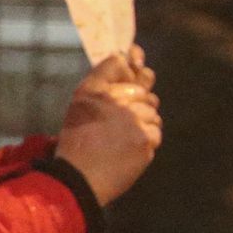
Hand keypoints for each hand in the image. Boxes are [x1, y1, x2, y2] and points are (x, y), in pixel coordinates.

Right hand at [56, 50, 161, 205]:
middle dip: (138, 100)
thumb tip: (126, 57)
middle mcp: (115, 101)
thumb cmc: (77, 141)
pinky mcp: (145, 140)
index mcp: (95, 91)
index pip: (119, 63)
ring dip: (143, 121)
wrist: (79, 178)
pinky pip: (155, 131)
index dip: (132, 59)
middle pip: (143, 89)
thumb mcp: (80, 104)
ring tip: (121, 137)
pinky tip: (129, 147)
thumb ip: (103, 78)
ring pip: (152, 111)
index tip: (135, 54)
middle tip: (121, 119)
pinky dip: (146, 139)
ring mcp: (133, 121)